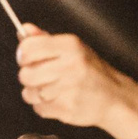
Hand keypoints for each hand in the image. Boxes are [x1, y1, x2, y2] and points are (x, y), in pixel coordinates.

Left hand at [16, 27, 137, 138]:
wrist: (114, 97)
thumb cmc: (89, 71)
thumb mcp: (71, 49)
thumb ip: (44, 40)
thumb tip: (24, 29)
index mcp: (70, 46)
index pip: (28, 48)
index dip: (23, 55)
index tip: (28, 59)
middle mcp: (70, 65)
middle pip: (25, 74)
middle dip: (30, 77)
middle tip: (44, 76)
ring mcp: (69, 88)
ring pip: (29, 93)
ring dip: (36, 94)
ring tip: (53, 89)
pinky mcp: (67, 107)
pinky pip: (38, 108)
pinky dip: (45, 107)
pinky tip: (60, 99)